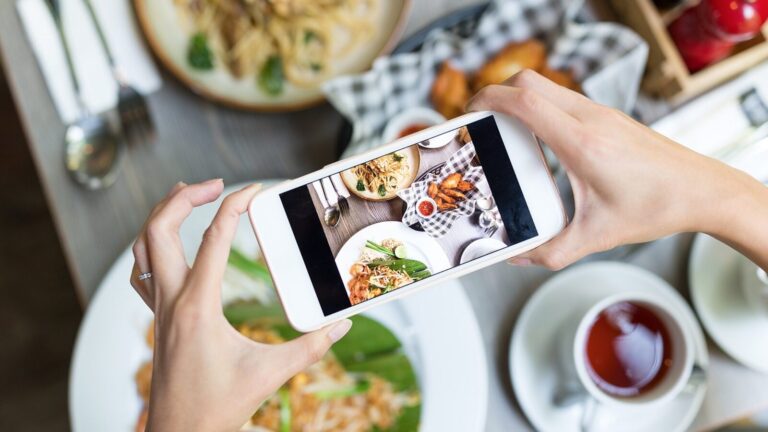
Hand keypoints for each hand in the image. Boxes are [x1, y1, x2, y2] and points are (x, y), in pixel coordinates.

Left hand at [130, 180, 351, 431]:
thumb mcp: (271, 374)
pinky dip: (152, 246)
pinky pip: (143, 272)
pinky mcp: (159, 320)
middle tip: (218, 184)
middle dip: (185, 197)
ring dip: (162, 215)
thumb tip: (342, 326)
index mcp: (197, 307)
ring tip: (188, 194)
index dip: (234, 207)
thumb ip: (312, 347)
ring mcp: (160, 310)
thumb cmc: (217, 408)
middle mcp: (171, 301)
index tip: (254, 189)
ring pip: (143, 248)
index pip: (212, 239)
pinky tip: (170, 244)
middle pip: (160, 230)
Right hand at [468, 70, 767, 269]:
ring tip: (505, 130)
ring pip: (548, 87)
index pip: (526, 103)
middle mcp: (591, 120)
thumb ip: (551, 251)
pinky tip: (540, 140)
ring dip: (520, 100)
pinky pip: (564, 99)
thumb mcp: (597, 236)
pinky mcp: (609, 117)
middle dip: (498, 94)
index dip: (491, 100)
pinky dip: (542, 108)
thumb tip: (518, 257)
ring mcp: (602, 114)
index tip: (472, 111)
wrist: (702, 191)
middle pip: (531, 82)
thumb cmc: (657, 207)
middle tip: (482, 120)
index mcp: (582, 144)